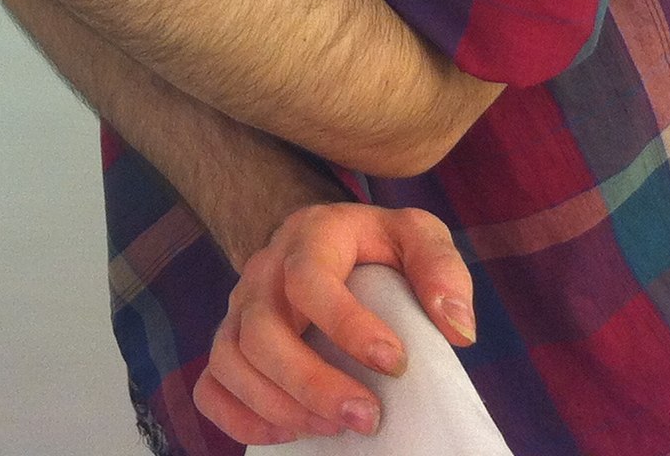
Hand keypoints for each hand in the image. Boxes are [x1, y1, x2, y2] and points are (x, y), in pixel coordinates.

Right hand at [194, 202, 475, 445]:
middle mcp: (264, 271)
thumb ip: (441, 269)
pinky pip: (210, 387)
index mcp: (310, 236)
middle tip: (367, 418)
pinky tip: (289, 434)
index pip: (308, 280)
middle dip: (312, 384)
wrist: (326, 240)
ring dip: (279, 406)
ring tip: (336, 428)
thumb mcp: (416, 235)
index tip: (396, 363)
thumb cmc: (376, 245)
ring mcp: (239, 309)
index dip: (347, 326)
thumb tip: (459, 329)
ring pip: (230, 362)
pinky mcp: (229, 344)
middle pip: (261, 331)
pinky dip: (240, 418)